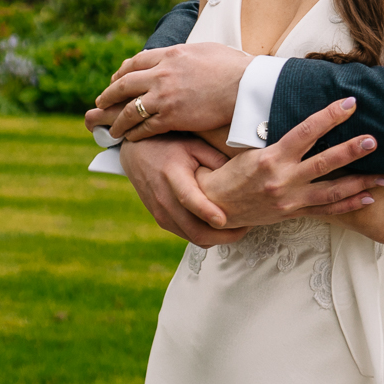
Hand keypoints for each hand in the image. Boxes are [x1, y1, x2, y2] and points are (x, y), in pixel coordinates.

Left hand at [90, 44, 254, 140]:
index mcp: (169, 55)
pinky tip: (130, 138)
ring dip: (118, 120)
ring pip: (130, 109)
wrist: (244, 86)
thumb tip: (184, 55)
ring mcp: (164, 97)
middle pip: (124, 84)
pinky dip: (134, 133)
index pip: (135, 62)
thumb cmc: (233, 67)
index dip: (121, 72)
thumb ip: (186, 54)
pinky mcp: (171, 117)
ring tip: (112, 128)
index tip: (116, 78)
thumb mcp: (204, 50)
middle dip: (109, 95)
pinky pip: (144, 127)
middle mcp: (161, 74)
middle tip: (101, 102)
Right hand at [120, 134, 249, 247]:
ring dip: (217, 238)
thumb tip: (242, 176)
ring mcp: (160, 213)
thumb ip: (216, 160)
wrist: (136, 154)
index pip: (188, 198)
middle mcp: (163, 199)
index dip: (206, 211)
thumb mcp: (194, 145)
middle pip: (193, 229)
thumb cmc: (170, 146)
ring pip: (193, 237)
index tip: (224, 220)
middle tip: (247, 227)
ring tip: (239, 228)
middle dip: (223, 235)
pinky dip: (206, 236)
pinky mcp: (162, 221)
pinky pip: (187, 235)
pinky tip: (221, 227)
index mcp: (172, 175)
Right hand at [199, 98, 383, 228]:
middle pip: (324, 163)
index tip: (349, 104)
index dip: (330, 116)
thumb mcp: (251, 150)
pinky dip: (348, 205)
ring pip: (331, 191)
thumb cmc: (232, 173)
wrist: (215, 206)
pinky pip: (326, 211)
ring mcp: (290, 200)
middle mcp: (282, 180)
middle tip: (373, 140)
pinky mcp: (292, 214)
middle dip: (351, 151)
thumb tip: (309, 120)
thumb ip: (280, 140)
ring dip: (360, 182)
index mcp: (271, 158)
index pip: (306, 132)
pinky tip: (368, 198)